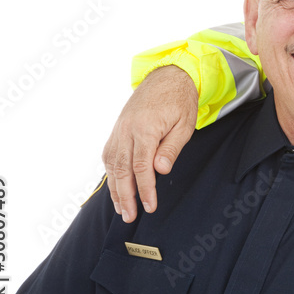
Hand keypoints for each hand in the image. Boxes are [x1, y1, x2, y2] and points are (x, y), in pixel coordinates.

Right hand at [102, 66, 197, 221]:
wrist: (167, 77)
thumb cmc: (179, 101)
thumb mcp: (184, 124)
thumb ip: (171, 148)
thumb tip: (159, 171)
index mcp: (146, 129)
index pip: (141, 167)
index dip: (145, 190)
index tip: (150, 207)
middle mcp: (127, 130)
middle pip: (122, 169)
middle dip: (125, 196)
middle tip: (129, 217)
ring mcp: (119, 130)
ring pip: (112, 164)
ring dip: (114, 188)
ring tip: (120, 209)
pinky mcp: (117, 130)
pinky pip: (109, 155)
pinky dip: (111, 173)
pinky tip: (115, 187)